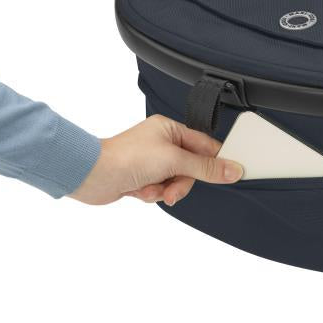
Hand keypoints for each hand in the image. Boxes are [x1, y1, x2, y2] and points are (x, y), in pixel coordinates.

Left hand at [69, 114, 242, 206]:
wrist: (91, 175)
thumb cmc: (125, 157)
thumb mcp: (174, 160)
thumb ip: (205, 167)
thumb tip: (232, 169)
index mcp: (170, 129)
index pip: (205, 145)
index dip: (216, 160)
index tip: (230, 172)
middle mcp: (161, 143)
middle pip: (190, 168)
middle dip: (182, 182)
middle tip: (174, 190)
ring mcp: (151, 161)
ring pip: (175, 182)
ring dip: (166, 190)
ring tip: (154, 191)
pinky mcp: (141, 178)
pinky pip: (160, 190)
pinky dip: (153, 194)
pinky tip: (140, 191)